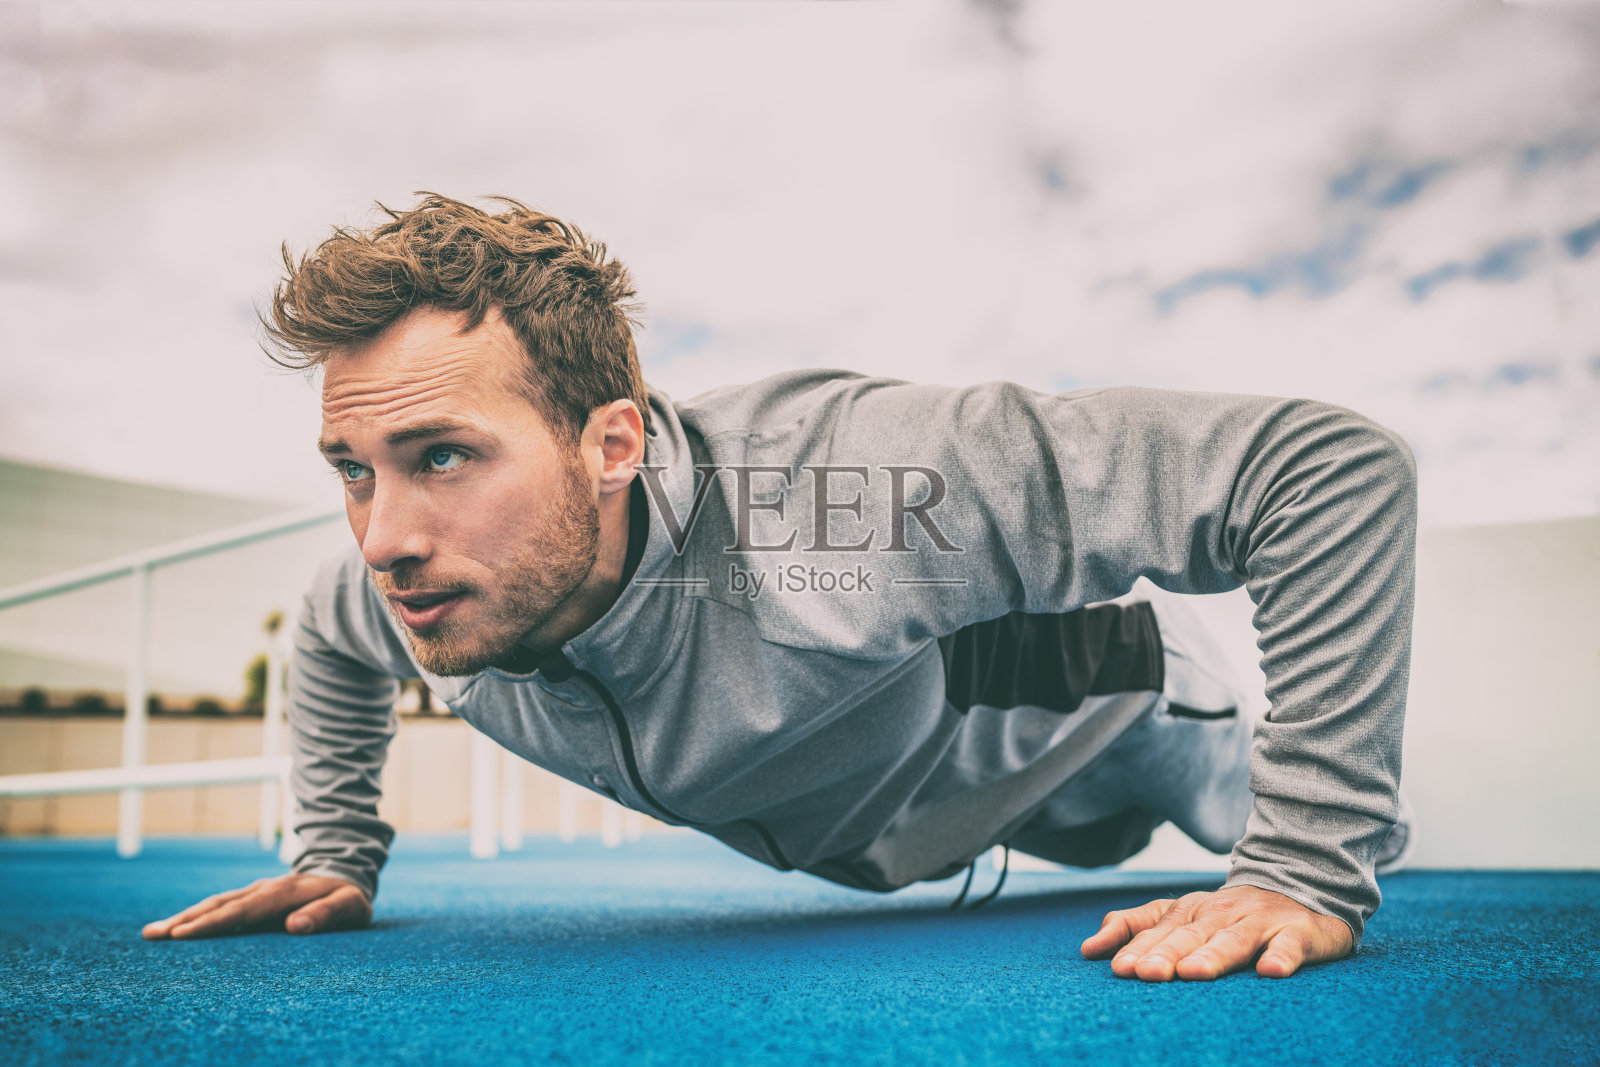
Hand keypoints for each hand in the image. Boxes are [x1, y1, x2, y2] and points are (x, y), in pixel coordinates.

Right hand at [141, 873, 370, 940]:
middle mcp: (263, 890)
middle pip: (219, 905)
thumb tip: (296, 926)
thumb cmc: (348, 897)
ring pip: (215, 904)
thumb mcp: (349, 906)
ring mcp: (256, 893)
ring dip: (184, 918)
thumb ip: (327, 914)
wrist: (347, 873)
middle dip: (185, 920)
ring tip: (152, 933)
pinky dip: (197, 917)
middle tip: (151, 935)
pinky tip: (178, 929)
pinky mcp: (253, 899)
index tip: (181, 934)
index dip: (212, 923)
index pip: (242, 911)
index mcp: (283, 893)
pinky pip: (221, 908)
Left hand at [1079, 884, 1352, 980]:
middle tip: (1148, 974)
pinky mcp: (1299, 931)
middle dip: (1169, 954)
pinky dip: (1281, 956)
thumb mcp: (1179, 916)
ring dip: (1214, 955)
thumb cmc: (1228, 915)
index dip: (1141, 949)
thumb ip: (1134, 927)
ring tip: (1195, 973)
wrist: (1300, 888)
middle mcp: (1222, 912)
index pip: (1160, 931)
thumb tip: (1087, 950)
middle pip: (1193, 936)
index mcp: (1190, 910)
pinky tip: (1270, 972)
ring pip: (1235, 940)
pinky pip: (1290, 945)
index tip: (1122, 969)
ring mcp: (1261, 920)